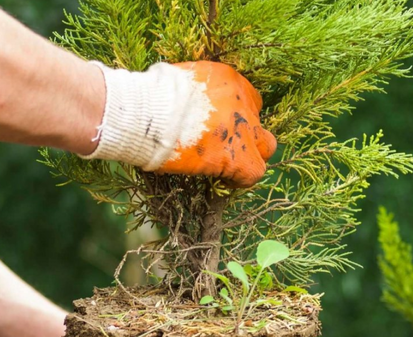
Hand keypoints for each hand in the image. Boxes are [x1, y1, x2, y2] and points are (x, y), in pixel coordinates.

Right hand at [82, 60, 277, 187]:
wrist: (146, 114)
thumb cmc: (150, 96)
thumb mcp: (178, 80)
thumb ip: (192, 91)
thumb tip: (183, 99)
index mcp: (228, 79)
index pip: (248, 99)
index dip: (237, 116)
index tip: (221, 127)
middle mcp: (241, 103)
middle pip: (259, 122)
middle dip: (248, 135)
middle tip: (226, 147)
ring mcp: (243, 130)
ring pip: (266, 147)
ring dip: (250, 157)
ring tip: (229, 167)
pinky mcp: (237, 157)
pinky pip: (254, 172)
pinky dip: (241, 179)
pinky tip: (224, 181)